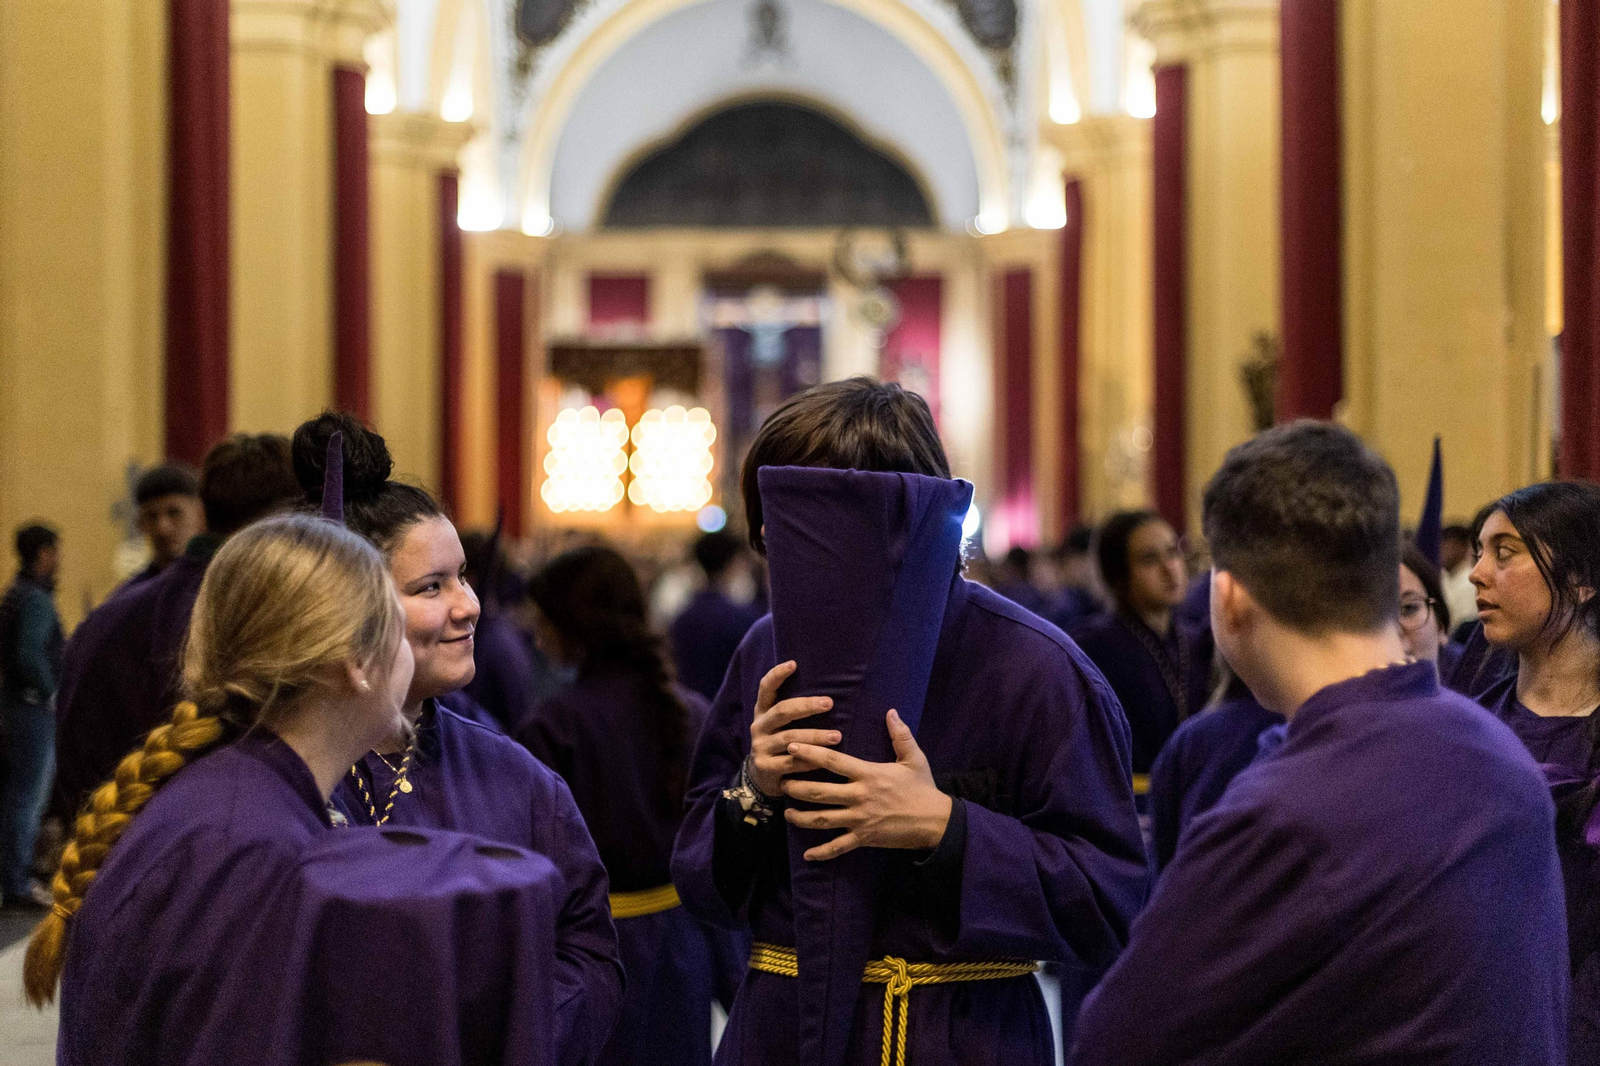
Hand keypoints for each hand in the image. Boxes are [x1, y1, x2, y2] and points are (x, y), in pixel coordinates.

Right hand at [747, 660, 840, 796]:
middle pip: (782, 711)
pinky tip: (824, 760)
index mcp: (762, 713)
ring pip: (789, 739)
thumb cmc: (780, 745)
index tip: (793, 663)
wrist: (760, 778)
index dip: (777, 675)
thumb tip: (827, 691)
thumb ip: (793, 710)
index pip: (765, 688)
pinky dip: (809, 761)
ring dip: (815, 737)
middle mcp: (759, 727)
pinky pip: (791, 763)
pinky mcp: (766, 768)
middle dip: (806, 706)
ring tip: (837, 736)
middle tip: (829, 702)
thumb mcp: (779, 726)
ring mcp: (760, 748)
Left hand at [781, 709, 952, 860]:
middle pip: (820, 792)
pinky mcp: (864, 838)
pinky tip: (807, 854)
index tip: (792, 746)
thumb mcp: (914, 759)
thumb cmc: (923, 788)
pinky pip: (839, 847)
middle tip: (781, 783)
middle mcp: (860, 797)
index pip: (833, 761)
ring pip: (823, 820)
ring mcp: (860, 820)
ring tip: (786, 812)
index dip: (810, 753)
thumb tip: (891, 711)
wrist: (936, 822)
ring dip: (801, 817)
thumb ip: (900, 735)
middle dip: (797, 788)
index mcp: (868, 775)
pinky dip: (822, 852)